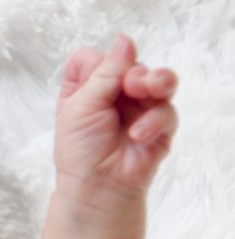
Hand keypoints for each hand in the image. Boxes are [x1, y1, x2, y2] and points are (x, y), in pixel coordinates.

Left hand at [55, 35, 177, 201]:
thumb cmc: (79, 151)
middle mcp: (114, 96)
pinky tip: (137, 134)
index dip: (97, 63)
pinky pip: (168, 111)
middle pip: (132, 65)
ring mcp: (139, 109)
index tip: (92, 79)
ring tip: (148, 90)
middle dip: (133, 73)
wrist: (96, 188)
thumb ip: (104, 73)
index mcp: (86, 89)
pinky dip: (154, 120)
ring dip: (157, 81)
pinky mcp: (159, 127)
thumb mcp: (80, 106)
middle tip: (130, 86)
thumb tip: (125, 41)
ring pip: (159, 80)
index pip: (95, 58)